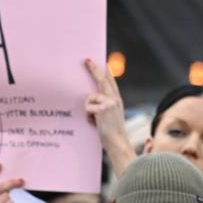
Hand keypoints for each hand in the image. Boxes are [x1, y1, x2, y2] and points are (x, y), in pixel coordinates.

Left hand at [84, 59, 134, 177]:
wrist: (117, 143)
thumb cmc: (110, 133)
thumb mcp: (108, 117)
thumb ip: (102, 107)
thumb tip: (89, 98)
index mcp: (116, 100)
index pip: (111, 82)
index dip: (107, 71)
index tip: (103, 61)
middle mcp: (114, 99)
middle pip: (102, 79)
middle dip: (94, 69)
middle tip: (86, 60)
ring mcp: (110, 102)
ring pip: (90, 98)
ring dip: (88, 110)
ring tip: (94, 121)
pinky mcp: (103, 107)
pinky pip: (87, 108)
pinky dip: (88, 117)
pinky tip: (94, 124)